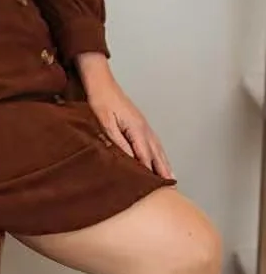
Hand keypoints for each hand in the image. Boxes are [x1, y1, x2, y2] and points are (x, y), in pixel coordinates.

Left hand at [76, 53, 174, 179]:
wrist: (102, 83)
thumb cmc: (101, 101)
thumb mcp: (106, 123)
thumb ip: (118, 142)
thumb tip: (129, 161)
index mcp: (137, 129)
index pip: (145, 157)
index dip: (151, 175)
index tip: (156, 190)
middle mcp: (144, 128)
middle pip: (157, 154)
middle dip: (163, 172)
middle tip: (171, 189)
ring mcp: (144, 125)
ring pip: (158, 149)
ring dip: (164, 164)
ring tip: (170, 179)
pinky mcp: (140, 123)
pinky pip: (154, 143)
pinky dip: (159, 154)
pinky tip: (159, 159)